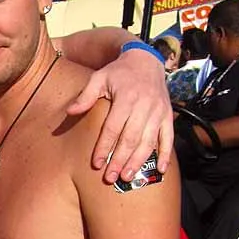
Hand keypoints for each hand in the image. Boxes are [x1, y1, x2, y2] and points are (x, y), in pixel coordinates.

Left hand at [67, 46, 172, 183]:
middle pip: (131, 138)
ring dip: (138, 161)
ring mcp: (158, 112)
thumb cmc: (119, 72)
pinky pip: (168, 137)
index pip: (113, 128)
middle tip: (110, 178)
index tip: (97, 164)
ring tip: (128, 177)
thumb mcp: (99, 78)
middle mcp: (145, 105)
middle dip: (120, 160)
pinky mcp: (168, 116)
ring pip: (148, 141)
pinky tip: (160, 170)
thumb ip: (86, 96)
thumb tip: (70, 111)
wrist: (146, 60)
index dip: (104, 147)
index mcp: (126, 97)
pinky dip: (165, 154)